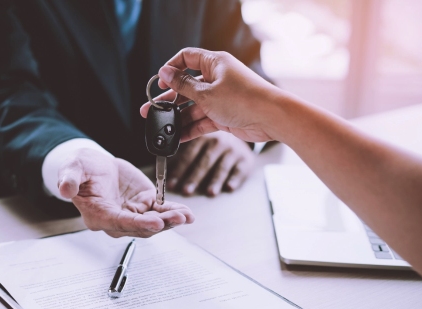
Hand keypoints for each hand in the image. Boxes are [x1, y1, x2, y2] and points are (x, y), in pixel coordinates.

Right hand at [57, 148, 194, 237]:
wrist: (94, 165)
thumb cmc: (82, 169)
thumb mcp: (72, 168)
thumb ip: (69, 179)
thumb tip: (64, 189)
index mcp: (98, 215)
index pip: (119, 223)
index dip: (138, 224)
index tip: (155, 222)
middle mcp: (117, 220)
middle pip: (141, 227)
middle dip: (161, 224)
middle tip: (177, 218)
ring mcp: (133, 214)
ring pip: (154, 222)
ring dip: (171, 220)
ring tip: (186, 216)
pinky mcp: (145, 205)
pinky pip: (161, 211)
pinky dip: (174, 212)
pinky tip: (187, 214)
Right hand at [140, 48, 287, 142]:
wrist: (271, 118)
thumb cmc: (244, 99)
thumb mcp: (206, 93)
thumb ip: (183, 85)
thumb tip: (165, 73)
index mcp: (214, 64)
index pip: (187, 58)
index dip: (171, 69)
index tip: (159, 82)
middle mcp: (217, 79)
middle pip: (186, 86)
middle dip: (168, 99)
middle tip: (150, 109)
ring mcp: (220, 98)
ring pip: (193, 106)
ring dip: (178, 117)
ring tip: (162, 127)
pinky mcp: (224, 115)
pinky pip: (202, 120)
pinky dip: (191, 128)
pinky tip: (178, 137)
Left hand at [167, 132, 254, 195]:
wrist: (243, 134)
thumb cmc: (215, 142)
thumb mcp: (201, 138)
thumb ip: (185, 147)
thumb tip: (161, 158)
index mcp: (203, 136)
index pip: (188, 155)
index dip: (179, 170)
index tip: (171, 184)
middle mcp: (219, 141)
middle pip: (204, 162)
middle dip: (194, 177)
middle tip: (186, 191)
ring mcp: (233, 150)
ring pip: (222, 167)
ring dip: (215, 180)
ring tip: (209, 193)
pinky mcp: (246, 159)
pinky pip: (240, 170)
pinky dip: (235, 179)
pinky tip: (229, 187)